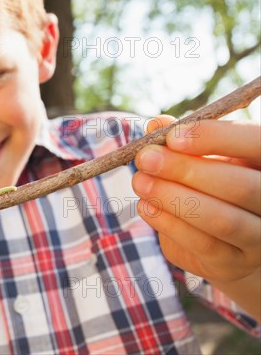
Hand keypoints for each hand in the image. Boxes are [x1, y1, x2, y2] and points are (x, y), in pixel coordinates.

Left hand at [132, 117, 259, 282]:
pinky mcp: (236, 263)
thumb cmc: (212, 181)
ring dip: (173, 198)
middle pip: (240, 186)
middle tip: (145, 159)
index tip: (172, 136)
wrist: (225, 237)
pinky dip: (169, 224)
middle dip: (185, 170)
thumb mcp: (203, 155)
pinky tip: (145, 206)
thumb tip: (157, 124)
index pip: (257, 143)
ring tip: (139, 181)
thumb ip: (183, 138)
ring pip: (223, 220)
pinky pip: (203, 244)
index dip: (216, 138)